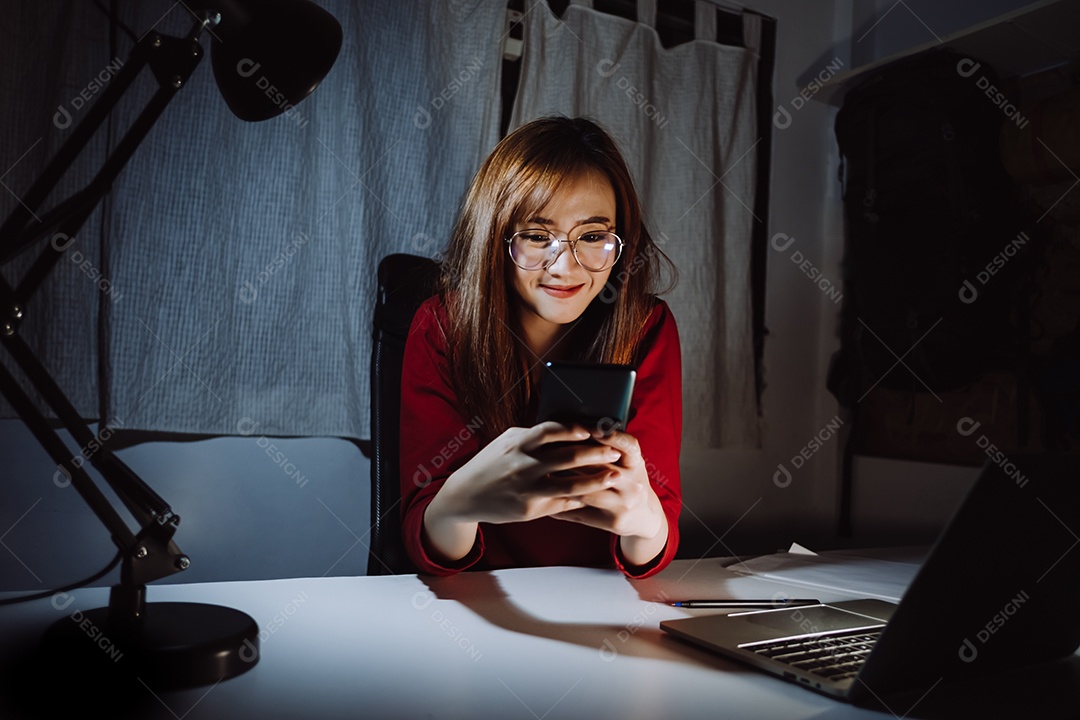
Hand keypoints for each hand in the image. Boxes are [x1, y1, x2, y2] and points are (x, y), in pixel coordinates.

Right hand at [422, 422, 622, 561]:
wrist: (465, 495)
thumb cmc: (491, 463)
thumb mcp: (507, 442)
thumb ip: (534, 435)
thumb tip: (566, 426)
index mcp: (519, 443)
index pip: (552, 431)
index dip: (575, 430)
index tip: (593, 430)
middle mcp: (524, 465)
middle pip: (568, 457)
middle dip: (596, 454)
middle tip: (615, 452)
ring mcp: (528, 489)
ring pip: (571, 484)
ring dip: (596, 480)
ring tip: (613, 475)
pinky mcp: (530, 510)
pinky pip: (562, 503)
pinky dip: (580, 498)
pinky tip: (594, 495)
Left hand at [550, 428, 667, 566]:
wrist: (644, 517)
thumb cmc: (627, 481)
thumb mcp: (628, 463)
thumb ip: (610, 447)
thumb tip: (578, 427)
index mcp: (636, 463)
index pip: (627, 444)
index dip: (609, 435)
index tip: (590, 428)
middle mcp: (634, 483)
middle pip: (600, 466)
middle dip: (573, 456)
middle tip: (549, 447)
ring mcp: (624, 503)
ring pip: (587, 490)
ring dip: (563, 480)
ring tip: (542, 471)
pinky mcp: (614, 521)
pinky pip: (582, 510)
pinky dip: (562, 503)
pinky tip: (545, 495)